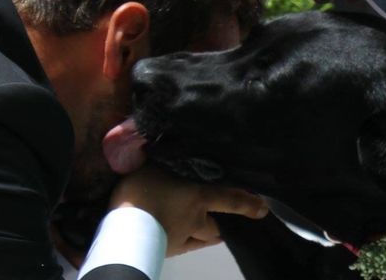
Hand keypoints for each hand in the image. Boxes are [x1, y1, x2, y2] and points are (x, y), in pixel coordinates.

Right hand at [109, 165, 267, 255]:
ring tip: (209, 228)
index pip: (230, 199)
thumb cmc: (137, 192)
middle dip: (224, 223)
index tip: (263, 208)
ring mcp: (182, 239)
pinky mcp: (168, 251)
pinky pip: (186, 247)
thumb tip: (159, 134)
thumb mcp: (147, 164)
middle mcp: (195, 219)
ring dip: (209, 234)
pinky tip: (183, 237)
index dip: (248, 204)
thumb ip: (158, 154)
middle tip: (225, 217)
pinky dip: (189, 242)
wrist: (122, 232)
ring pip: (204, 239)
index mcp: (196, 196)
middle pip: (217, 226)